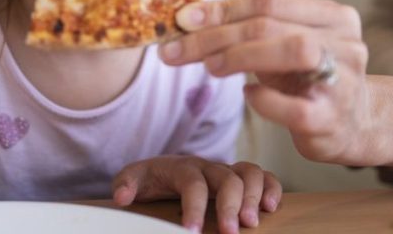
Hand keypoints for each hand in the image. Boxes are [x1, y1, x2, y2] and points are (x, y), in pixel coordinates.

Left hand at [112, 155, 280, 233]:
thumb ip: (126, 184)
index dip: (194, 206)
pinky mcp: (240, 178)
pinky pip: (263, 176)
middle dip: (230, 206)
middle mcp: (208, 166)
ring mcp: (226, 170)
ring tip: (251, 222)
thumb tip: (121, 197)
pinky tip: (271, 208)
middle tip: (229, 233)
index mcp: (182, 167)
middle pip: (227, 178)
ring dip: (253, 196)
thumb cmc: (151, 178)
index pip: (193, 183)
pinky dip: (271, 188)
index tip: (191, 232)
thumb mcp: (134, 179)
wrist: (165, 168)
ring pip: (249, 173)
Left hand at [160, 0, 377, 165]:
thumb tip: (189, 18)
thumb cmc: (307, 79)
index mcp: (332, 15)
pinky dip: (263, 100)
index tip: (182, 19)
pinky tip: (247, 96)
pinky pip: (294, 107)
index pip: (269, 1)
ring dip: (239, 56)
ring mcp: (342, 79)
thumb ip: (250, 29)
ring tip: (209, 66)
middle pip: (270, 25)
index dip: (222, 9)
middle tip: (176, 50)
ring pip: (291, 51)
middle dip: (216, 35)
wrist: (356, 126)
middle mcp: (343, 41)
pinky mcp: (333, 119)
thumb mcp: (284, 47)